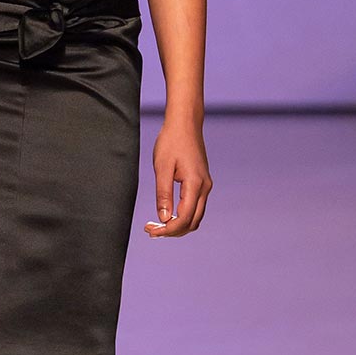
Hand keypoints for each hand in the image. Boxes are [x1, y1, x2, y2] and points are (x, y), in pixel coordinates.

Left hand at [145, 118, 210, 236]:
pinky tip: (167, 214)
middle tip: (151, 230)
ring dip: (177, 225)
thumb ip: (163, 193)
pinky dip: (182, 216)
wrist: (185, 123)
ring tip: (157, 224)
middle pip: (192, 222)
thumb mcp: (162, 167)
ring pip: (195, 217)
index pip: (184, 218)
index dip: (167, 229)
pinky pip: (195, 207)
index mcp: (195, 184)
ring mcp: (205, 185)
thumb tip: (163, 217)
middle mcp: (204, 188)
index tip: (150, 230)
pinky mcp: (202, 183)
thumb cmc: (171, 141)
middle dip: (172, 231)